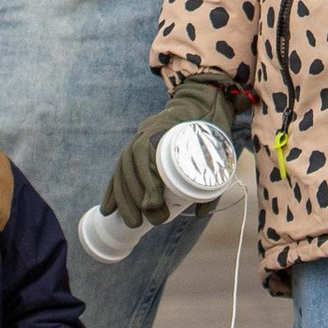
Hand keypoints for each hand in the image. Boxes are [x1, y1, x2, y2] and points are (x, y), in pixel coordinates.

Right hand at [103, 76, 237, 226]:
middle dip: (134, 198)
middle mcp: (145, 133)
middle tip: (145, 222)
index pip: (146, 153)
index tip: (153, 203)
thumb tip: (201, 213)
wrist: (199, 105)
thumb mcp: (219, 147)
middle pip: (131, 166)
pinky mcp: (135, 152)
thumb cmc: (210, 128)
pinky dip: (113, 190)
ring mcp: (137, 141)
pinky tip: (107, 209)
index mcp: (164, 127)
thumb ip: (215, 177)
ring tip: (132, 223)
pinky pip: (119, 172)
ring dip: (123, 199)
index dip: (146, 179)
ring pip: (122, 171)